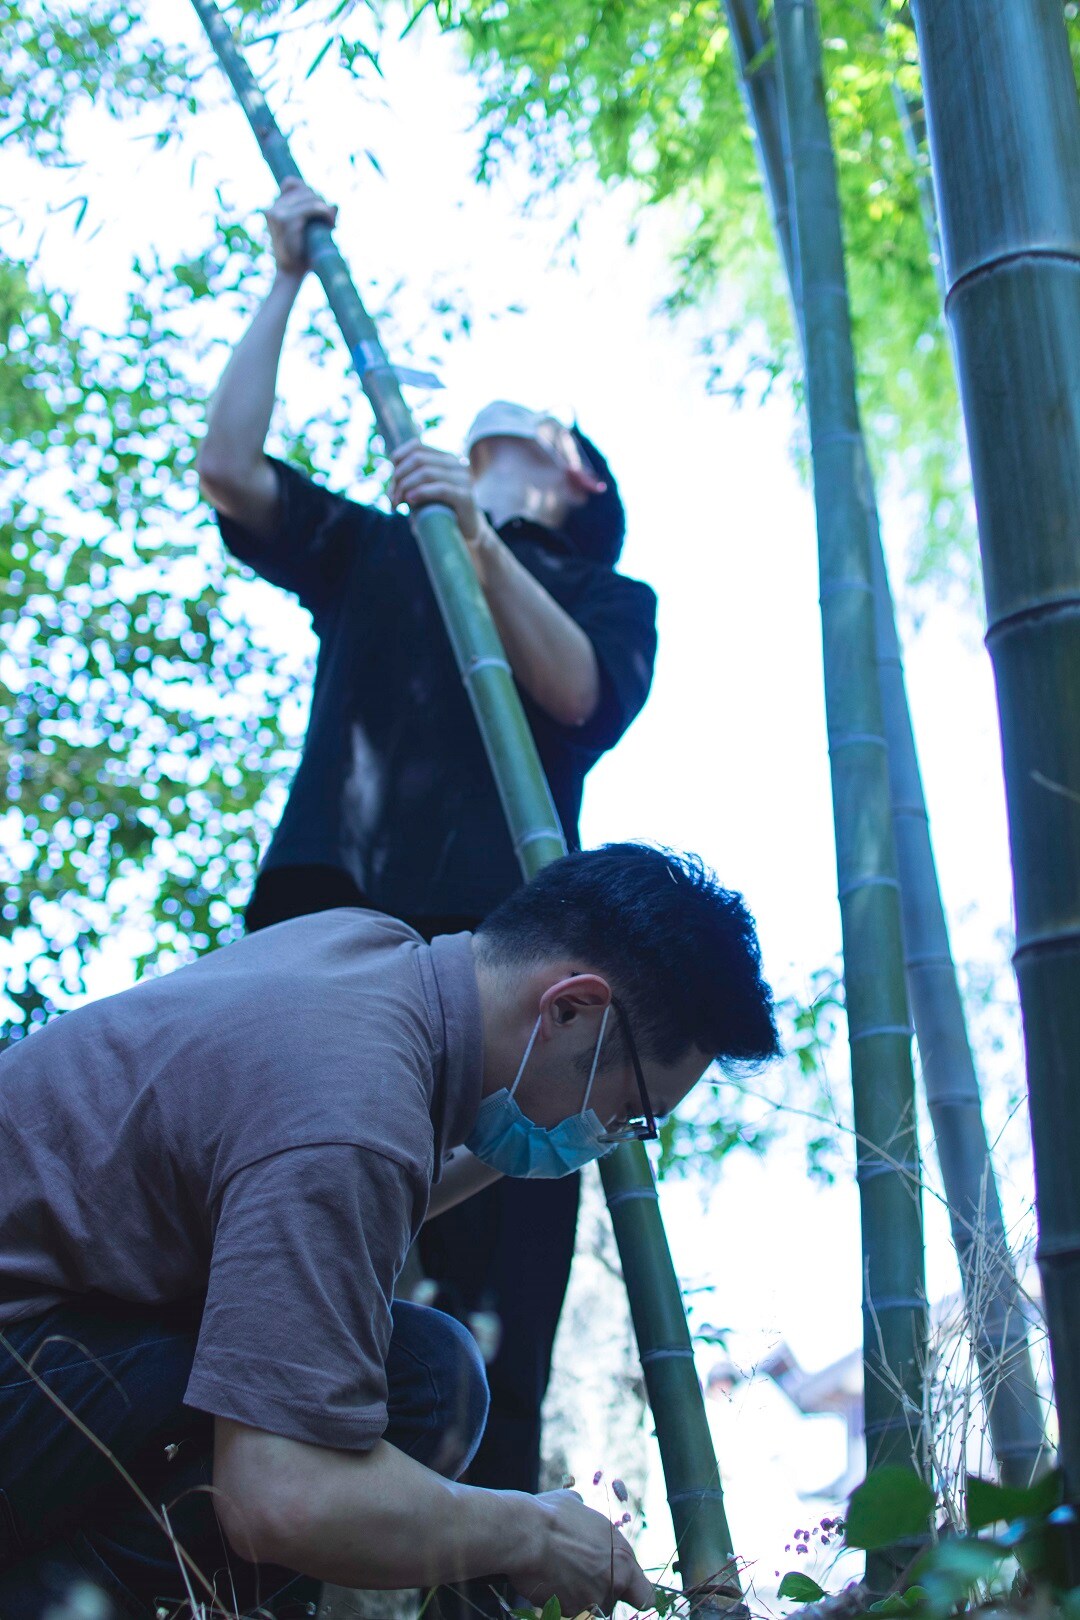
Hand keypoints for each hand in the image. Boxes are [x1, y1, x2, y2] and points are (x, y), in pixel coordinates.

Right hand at [263, 177, 337, 276]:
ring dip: (325, 208)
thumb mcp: (306, 232)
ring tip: (331, 223)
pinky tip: (330, 223)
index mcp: (273, 209)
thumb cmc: (300, 256)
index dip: (307, 191)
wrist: (290, 276)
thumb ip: (315, 215)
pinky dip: (324, 213)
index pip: (290, 183)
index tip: (317, 208)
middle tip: (330, 221)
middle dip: (320, 201)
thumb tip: (335, 205)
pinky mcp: (286, 221)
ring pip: (309, 197)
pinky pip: (312, 208)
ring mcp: (277, 214)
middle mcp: (273, 209)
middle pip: (304, 189)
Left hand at [388, 440, 497, 573]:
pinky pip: (441, 489)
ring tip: (397, 505)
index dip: (397, 460)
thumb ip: (408, 481)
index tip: (391, 483)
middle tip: (392, 500)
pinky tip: (410, 502)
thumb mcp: (420, 492)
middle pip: (418, 459)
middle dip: (399, 479)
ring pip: (426, 472)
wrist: (464, 535)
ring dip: (405, 488)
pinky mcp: (466, 497)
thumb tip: (391, 480)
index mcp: (445, 458)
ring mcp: (463, 479)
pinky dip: (421, 493)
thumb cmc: (439, 512)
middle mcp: (456, 464)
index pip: (416, 446)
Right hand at [508, 1489, 654, 1614]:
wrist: (527, 1534)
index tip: (622, 1588)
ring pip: (590, 1606)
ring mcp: (592, 1600)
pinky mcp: (570, 1611)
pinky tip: (545, 1578)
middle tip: (576, 1572)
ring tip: (556, 1570)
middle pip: (613, 1599)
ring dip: (576, 1594)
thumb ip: (587, 1518)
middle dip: (597, 1590)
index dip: (633, 1593)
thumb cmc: (551, 1515)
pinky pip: (567, 1608)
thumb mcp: (576, 1505)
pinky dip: (558, 1598)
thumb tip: (579, 1507)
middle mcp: (614, 1582)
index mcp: (623, 1557)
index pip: (645, 1595)